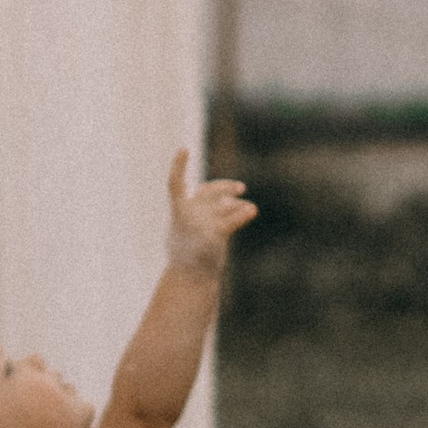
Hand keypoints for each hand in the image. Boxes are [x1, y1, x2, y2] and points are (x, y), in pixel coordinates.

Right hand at [166, 147, 255, 278]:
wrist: (190, 278)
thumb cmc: (188, 255)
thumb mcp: (186, 230)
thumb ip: (199, 211)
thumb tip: (224, 199)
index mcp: (178, 211)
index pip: (175, 183)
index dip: (179, 166)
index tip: (183, 149)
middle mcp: (189, 213)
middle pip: (209, 191)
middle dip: (224, 188)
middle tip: (241, 188)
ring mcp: (201, 223)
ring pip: (224, 206)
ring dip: (237, 206)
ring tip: (249, 208)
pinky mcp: (214, 234)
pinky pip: (232, 219)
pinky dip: (243, 213)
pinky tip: (252, 210)